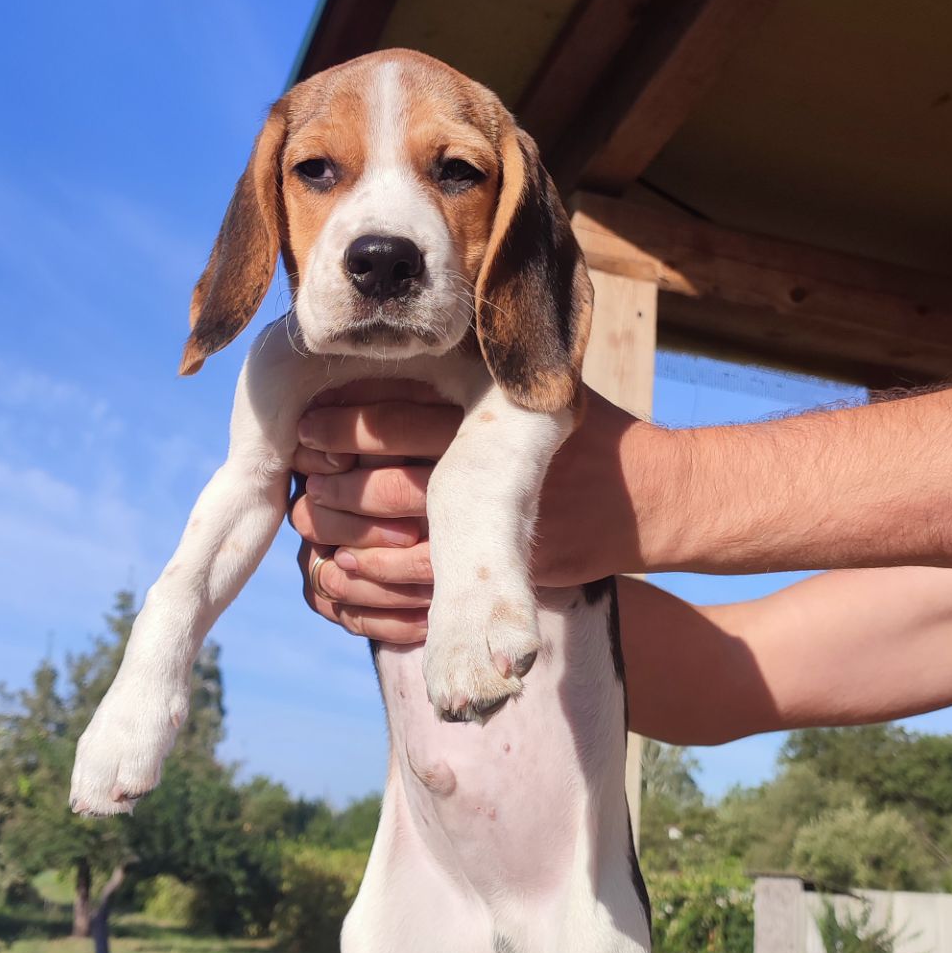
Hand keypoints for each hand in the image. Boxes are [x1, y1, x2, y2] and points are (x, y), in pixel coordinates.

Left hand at [291, 381, 656, 639]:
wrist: (651, 494)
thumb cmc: (577, 430)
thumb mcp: (527, 385)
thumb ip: (466, 374)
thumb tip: (370, 361)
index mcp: (489, 411)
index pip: (394, 415)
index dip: (339, 426)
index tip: (302, 430)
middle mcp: (493, 467)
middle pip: (387, 486)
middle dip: (333, 492)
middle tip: (300, 491)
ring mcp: (504, 524)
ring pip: (402, 545)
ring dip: (348, 546)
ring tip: (315, 537)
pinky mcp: (513, 569)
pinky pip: (429, 591)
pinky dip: (381, 589)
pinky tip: (349, 578)